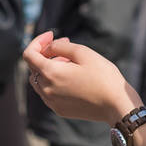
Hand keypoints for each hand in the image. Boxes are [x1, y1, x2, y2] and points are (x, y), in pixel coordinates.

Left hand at [23, 31, 141, 124]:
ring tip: (71, 63)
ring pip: (39, 81)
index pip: (28, 54)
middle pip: (34, 67)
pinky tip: (71, 78)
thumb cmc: (103, 77)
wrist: (117, 105)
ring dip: (49, 68)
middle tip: (66, 46)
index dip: (37, 41)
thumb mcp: (83, 53)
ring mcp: (52, 102)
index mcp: (50, 73)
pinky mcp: (60, 110)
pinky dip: (54, 82)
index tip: (51, 35)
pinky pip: (48, 93)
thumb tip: (49, 47)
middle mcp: (46, 90)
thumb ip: (60, 46)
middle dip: (46, 53)